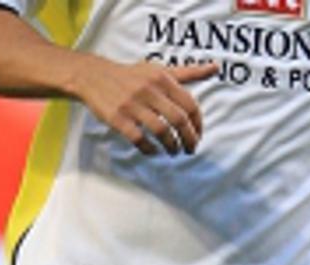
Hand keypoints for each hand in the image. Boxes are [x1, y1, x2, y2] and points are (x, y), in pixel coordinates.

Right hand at [72, 58, 218, 154]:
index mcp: (162, 79)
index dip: (198, 124)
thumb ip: (188, 72)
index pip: (190, 105)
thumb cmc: (132, 76)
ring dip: (172, 146)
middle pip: (179, 120)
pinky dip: (149, 149)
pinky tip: (153, 151)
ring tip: (174, 152)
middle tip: (190, 149)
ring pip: (161, 130)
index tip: (198, 135)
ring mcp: (133, 104)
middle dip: (189, 139)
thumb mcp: (159, 70)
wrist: (93, 76)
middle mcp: (149, 90)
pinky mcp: (118, 118)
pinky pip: (139, 138)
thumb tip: (216, 67)